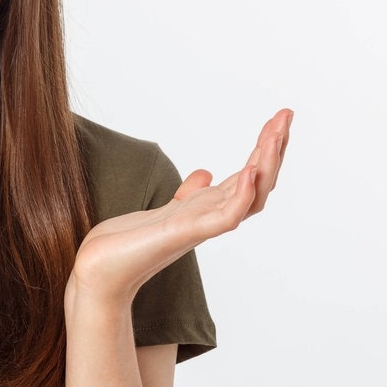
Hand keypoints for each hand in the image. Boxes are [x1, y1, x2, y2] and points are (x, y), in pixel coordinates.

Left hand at [66, 109, 292, 305]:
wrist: (100, 270)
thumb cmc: (128, 243)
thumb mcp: (163, 208)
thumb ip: (188, 194)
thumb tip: (205, 173)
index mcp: (208, 208)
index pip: (249, 176)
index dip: (265, 149)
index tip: (280, 119)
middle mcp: (211, 217)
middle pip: (258, 183)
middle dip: (274, 149)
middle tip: (286, 115)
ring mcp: (202, 227)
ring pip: (251, 197)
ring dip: (266, 165)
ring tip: (276, 135)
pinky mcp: (186, 235)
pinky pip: (226, 218)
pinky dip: (241, 196)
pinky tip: (250, 172)